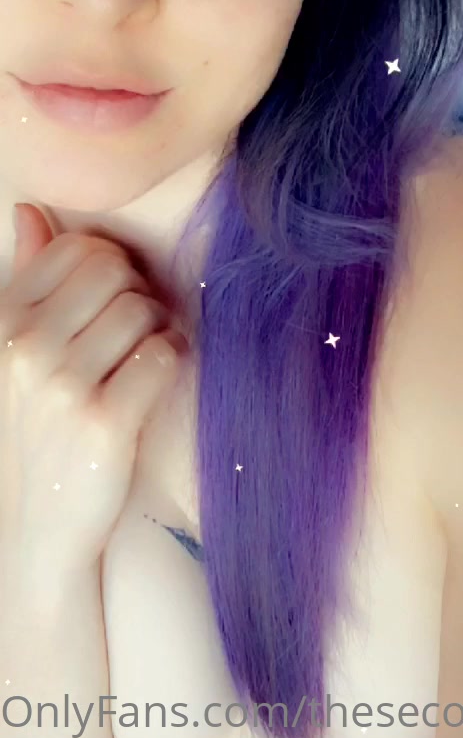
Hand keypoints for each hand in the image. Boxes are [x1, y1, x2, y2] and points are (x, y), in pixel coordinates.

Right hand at [0, 203, 187, 578]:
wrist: (42, 529)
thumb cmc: (38, 427)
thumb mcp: (17, 351)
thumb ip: (27, 274)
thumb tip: (30, 208)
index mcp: (2, 321)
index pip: (79, 247)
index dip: (110, 270)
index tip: (110, 303)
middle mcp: (24, 347)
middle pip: (116, 271)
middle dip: (135, 296)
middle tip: (134, 333)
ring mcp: (62, 386)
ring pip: (144, 310)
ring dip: (156, 332)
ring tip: (142, 360)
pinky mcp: (105, 422)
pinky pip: (164, 355)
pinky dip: (170, 365)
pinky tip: (154, 384)